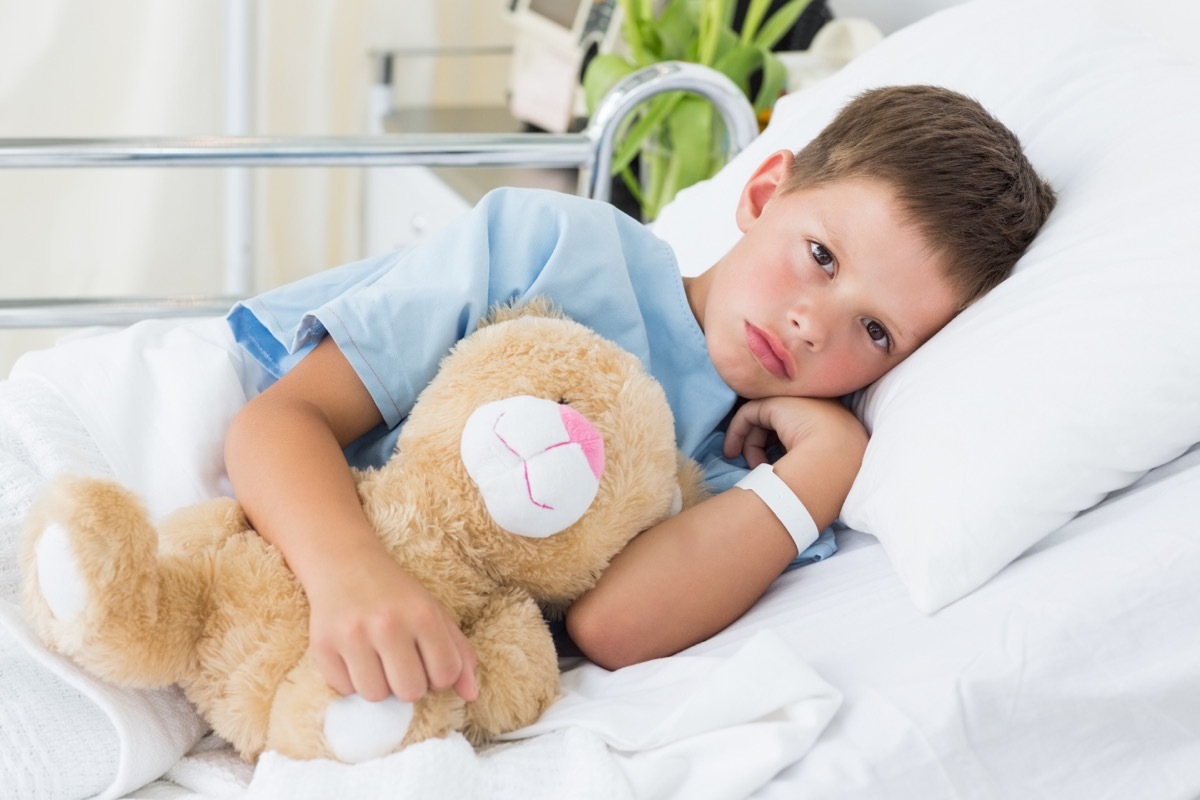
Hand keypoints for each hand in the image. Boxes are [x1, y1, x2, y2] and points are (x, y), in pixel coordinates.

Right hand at [304, 543, 477, 703]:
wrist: (345, 564)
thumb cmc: (397, 596)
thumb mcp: (434, 613)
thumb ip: (460, 653)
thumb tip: (471, 696)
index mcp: (423, 615)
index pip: (445, 675)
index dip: (439, 677)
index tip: (427, 663)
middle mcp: (388, 624)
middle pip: (410, 691)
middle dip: (408, 685)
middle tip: (400, 663)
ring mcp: (352, 635)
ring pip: (375, 695)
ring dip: (379, 684)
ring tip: (376, 660)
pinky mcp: (322, 646)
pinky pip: (344, 690)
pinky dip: (350, 680)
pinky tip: (353, 656)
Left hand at [723, 396, 866, 466]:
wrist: (839, 461)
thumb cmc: (833, 474)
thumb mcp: (821, 467)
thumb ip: (805, 461)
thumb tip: (777, 470)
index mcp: (835, 424)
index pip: (800, 432)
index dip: (781, 449)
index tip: (771, 468)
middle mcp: (818, 407)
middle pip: (781, 426)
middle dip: (763, 446)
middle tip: (755, 467)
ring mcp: (799, 400)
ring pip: (764, 420)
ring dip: (750, 444)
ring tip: (748, 465)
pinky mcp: (777, 401)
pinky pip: (749, 414)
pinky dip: (737, 432)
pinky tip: (731, 452)